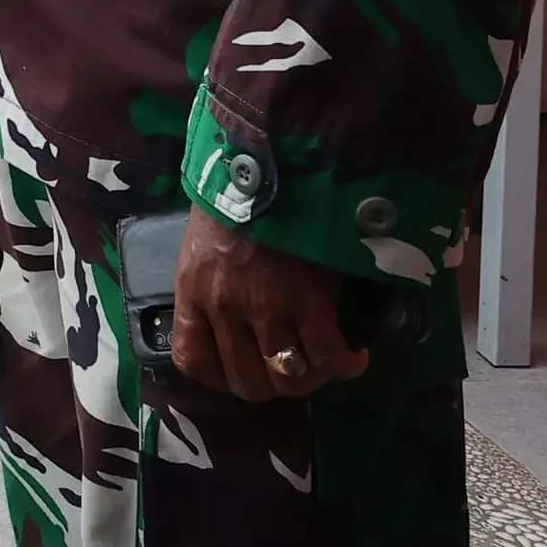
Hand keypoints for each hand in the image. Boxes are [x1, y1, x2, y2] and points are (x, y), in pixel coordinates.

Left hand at [168, 208, 369, 403]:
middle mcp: (224, 307)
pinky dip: (345, 365)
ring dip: (311, 380)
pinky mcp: (310, 301)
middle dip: (273, 386)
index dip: (220, 378)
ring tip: (327, 364)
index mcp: (193, 288)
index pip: (191, 359)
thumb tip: (234, 304)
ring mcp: (267, 307)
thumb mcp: (205, 236)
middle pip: (247, 380)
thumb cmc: (236, 189)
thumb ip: (213, 276)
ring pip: (289, 377)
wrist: (271, 159)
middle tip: (294, 371)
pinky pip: (329, 357)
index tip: (244, 372)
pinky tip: (354, 355)